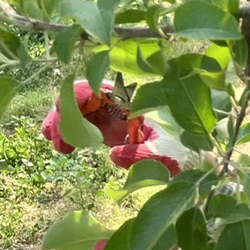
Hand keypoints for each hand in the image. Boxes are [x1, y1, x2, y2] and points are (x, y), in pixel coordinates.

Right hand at [41, 82, 191, 174]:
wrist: (195, 160)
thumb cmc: (184, 151)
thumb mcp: (165, 154)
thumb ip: (141, 155)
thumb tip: (112, 154)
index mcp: (134, 103)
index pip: (99, 89)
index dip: (77, 95)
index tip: (63, 109)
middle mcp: (121, 106)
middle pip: (82, 99)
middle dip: (64, 113)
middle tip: (54, 136)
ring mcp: (115, 118)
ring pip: (80, 113)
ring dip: (65, 125)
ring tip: (60, 147)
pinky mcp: (112, 132)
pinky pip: (86, 127)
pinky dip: (73, 135)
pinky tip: (67, 149)